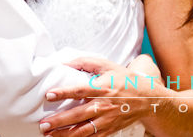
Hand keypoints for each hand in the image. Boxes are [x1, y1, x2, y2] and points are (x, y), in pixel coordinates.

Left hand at [39, 56, 163, 136]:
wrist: (148, 99)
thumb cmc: (125, 79)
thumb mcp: (107, 65)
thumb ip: (86, 62)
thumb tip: (65, 62)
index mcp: (102, 88)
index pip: (80, 90)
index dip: (64, 93)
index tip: (49, 95)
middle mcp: (103, 105)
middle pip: (78, 115)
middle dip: (60, 121)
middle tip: (43, 124)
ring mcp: (107, 120)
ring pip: (83, 130)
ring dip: (65, 134)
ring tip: (49, 135)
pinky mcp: (109, 129)